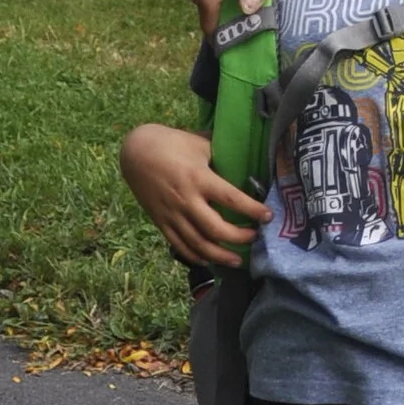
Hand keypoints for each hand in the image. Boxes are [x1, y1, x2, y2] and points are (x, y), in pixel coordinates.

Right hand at [120, 124, 270, 268]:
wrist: (136, 152)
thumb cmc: (171, 143)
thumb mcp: (199, 144)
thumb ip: (221, 155)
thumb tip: (244, 158)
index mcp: (199, 178)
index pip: (231, 199)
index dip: (252, 210)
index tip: (268, 217)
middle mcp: (186, 200)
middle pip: (216, 229)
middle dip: (239, 238)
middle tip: (254, 238)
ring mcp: (172, 214)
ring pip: (198, 244)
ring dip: (220, 255)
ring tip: (237, 260)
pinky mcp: (161, 222)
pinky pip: (179, 245)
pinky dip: (195, 256)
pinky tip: (209, 260)